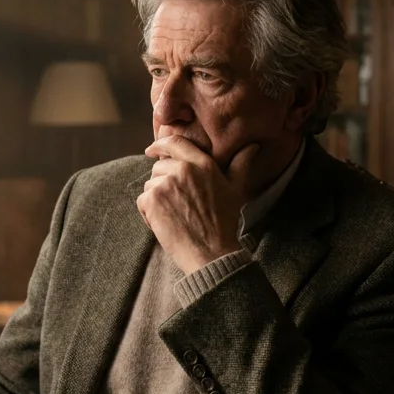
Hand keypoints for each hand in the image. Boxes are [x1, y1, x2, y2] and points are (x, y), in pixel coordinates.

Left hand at [137, 136, 258, 274]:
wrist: (211, 251)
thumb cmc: (224, 222)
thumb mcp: (235, 189)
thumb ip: (240, 165)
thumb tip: (252, 146)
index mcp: (202, 163)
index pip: (175, 142)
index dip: (160, 144)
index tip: (152, 150)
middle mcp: (182, 169)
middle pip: (159, 167)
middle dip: (162, 182)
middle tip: (177, 204)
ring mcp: (165, 184)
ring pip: (150, 184)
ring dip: (156, 199)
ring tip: (174, 215)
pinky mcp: (152, 200)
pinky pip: (142, 200)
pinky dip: (148, 213)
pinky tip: (165, 224)